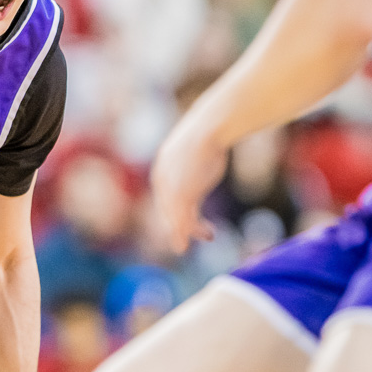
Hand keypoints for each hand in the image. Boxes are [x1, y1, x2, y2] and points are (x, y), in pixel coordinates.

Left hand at [149, 115, 226, 254]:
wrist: (210, 128)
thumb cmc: (209, 134)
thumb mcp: (197, 148)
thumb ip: (195, 159)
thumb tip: (208, 148)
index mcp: (163, 167)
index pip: (165, 195)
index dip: (174, 209)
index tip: (189, 216)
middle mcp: (161, 178)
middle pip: (166, 208)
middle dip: (177, 223)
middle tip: (189, 235)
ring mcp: (170, 188)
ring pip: (174, 217)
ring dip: (184, 232)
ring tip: (193, 243)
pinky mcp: (181, 196)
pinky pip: (182, 220)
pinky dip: (186, 233)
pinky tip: (195, 240)